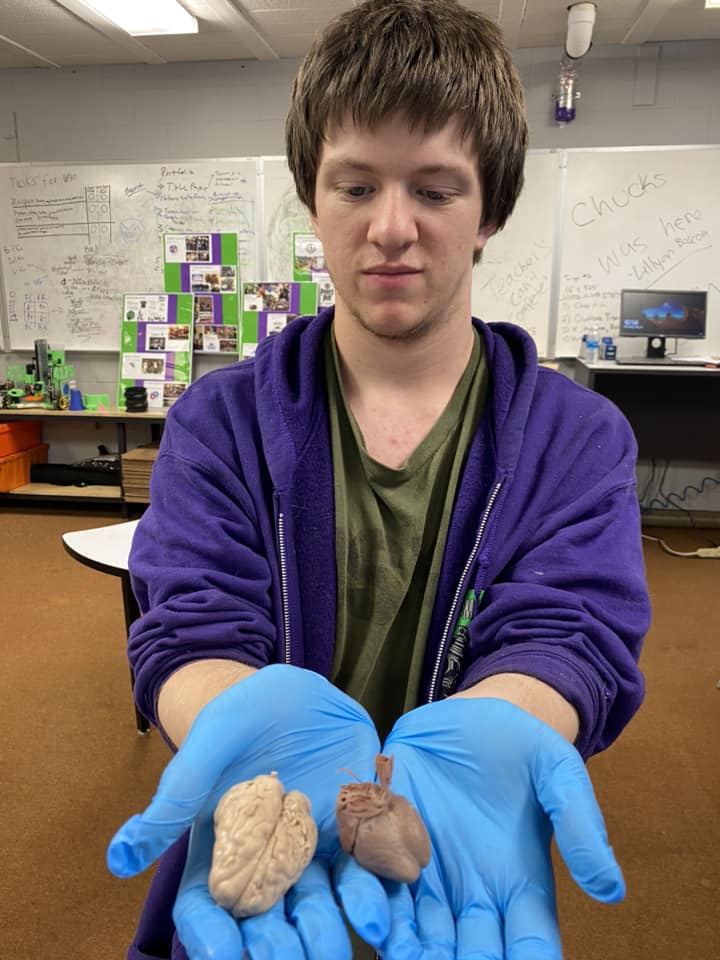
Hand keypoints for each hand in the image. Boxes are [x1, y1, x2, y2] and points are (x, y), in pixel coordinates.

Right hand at [106, 664, 389, 959]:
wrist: (295, 694)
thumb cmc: (239, 717)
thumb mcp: (209, 744)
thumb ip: (176, 797)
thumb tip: (117, 858)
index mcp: (220, 850)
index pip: (207, 908)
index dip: (211, 935)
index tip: (221, 954)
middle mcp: (267, 862)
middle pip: (269, 920)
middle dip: (279, 946)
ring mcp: (314, 851)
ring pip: (323, 904)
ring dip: (333, 928)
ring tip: (349, 939)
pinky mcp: (355, 831)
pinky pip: (369, 867)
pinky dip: (380, 888)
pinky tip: (390, 901)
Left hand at [379, 698, 624, 959]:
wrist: (469, 713)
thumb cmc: (521, 745)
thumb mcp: (558, 774)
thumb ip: (580, 826)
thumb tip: (612, 890)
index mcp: (522, 883)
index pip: (528, 943)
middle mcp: (472, 890)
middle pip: (469, 953)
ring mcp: (426, 871)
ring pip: (418, 932)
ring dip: (411, 952)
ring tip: (406, 959)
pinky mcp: (386, 841)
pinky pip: (373, 882)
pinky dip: (369, 904)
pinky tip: (371, 919)